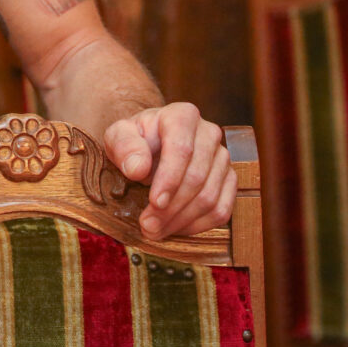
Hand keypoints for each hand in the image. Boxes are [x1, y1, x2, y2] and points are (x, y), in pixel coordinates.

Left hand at [101, 102, 235, 239]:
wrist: (151, 145)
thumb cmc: (134, 141)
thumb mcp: (118, 137)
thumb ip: (124, 147)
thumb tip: (137, 169)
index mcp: (182, 116)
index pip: (182, 149)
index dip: (169, 179)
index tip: (154, 202)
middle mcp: (208, 133)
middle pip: (197, 177)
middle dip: (171, 208)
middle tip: (147, 226)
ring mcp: (222, 157)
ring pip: (210, 197)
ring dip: (182, 220)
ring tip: (155, 230)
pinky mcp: (229, 180)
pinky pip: (221, 209)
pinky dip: (199, 225)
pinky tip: (176, 228)